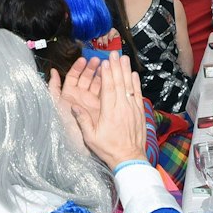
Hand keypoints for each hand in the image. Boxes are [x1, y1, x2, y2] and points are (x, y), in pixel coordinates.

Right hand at [64, 55, 146, 170]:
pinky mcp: (139, 113)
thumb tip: (73, 106)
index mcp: (109, 112)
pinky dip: (136, 83)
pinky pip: (138, 94)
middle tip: (114, 54)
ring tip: (124, 58)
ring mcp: (132, 109)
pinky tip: (134, 74)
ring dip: (127, 71)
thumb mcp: (91, 137)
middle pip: (120, 83)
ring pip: (129, 86)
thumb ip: (82, 121)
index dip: (107, 74)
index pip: (108, 88)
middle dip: (116, 67)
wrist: (130, 159)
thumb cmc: (108, 149)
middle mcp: (122, 108)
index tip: (105, 62)